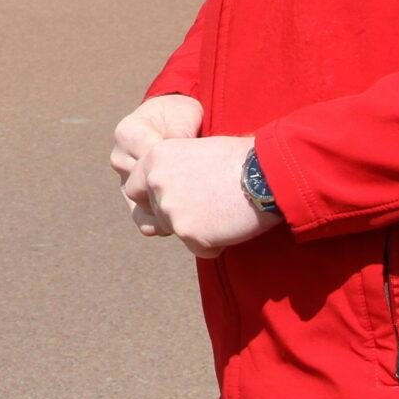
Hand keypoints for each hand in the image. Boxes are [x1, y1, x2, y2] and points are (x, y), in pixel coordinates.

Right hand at [111, 94, 202, 235]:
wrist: (172, 125)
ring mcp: (124, 180)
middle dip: (171, 192)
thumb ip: (180, 129)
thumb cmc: (180, 116)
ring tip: (191, 210)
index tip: (198, 172)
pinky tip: (182, 222)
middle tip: (197, 196)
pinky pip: (142, 219)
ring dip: (167, 211)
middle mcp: (120, 157)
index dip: (175, 169)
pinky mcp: (133, 200)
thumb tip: (175, 142)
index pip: (149, 158)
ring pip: (143, 206)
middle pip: (144, 185)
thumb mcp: (184, 114)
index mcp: (128, 133)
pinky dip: (162, 224)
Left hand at [132, 135, 278, 255]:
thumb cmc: (239, 159)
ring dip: (198, 229)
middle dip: (178, 216)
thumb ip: (174, 169)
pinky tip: (231, 225)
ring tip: (224, 213)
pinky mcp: (188, 233)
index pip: (134, 189)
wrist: (264, 174)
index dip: (153, 198)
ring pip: (177, 231)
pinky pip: (198, 249)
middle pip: (156, 213)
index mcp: (154, 158)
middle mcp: (155, 182)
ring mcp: (170, 209)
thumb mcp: (195, 150)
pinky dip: (214, 244)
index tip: (175, 200)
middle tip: (207, 208)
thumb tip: (166, 187)